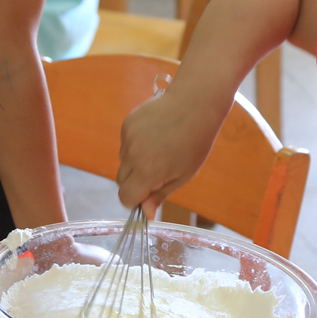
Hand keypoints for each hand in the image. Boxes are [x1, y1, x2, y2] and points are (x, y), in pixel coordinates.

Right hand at [116, 85, 224, 209]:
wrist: (194, 103)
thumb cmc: (195, 142)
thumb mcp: (183, 175)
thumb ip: (160, 195)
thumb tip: (146, 214)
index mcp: (147, 171)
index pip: (125, 198)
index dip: (136, 200)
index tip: (149, 194)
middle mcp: (132, 155)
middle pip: (121, 181)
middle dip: (135, 182)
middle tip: (158, 171)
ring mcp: (127, 137)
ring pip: (123, 161)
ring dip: (135, 163)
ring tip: (159, 149)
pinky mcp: (126, 124)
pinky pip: (125, 144)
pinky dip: (135, 145)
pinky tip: (154, 135)